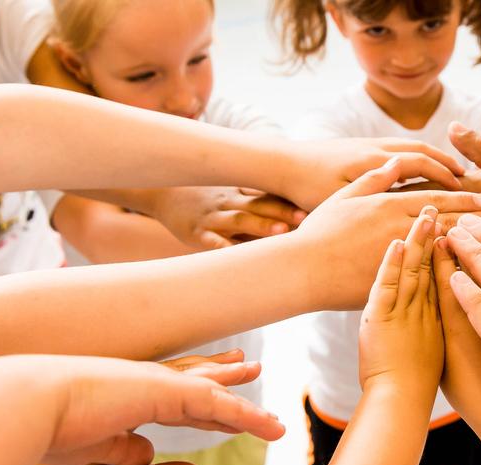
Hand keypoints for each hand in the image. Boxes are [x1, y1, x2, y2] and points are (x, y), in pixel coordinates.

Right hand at [35, 355, 283, 464]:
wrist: (28, 408)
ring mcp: (156, 384)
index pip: (168, 392)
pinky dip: (244, 414)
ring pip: (211, 391)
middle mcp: (144, 382)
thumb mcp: (95, 449)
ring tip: (270, 405)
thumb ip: (124, 450)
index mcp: (126, 395)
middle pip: (195, 379)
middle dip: (224, 377)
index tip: (212, 386)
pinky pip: (216, 404)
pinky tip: (265, 424)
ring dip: (242, 399)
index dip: (192, 392)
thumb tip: (146, 452)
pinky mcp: (165, 392)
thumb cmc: (47, 429)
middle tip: (249, 365)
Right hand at [151, 187, 305, 248]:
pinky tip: (234, 255)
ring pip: (240, 220)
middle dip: (284, 212)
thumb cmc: (205, 198)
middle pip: (261, 205)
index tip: (318, 203)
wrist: (162, 193)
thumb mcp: (231, 194)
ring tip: (282, 233)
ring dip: (261, 225)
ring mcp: (213, 217)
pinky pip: (210, 240)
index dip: (292, 200)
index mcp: (242, 195)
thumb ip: (258, 200)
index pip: (271, 196)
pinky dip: (222, 246)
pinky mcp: (195, 232)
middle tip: (307, 218)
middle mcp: (230, 203)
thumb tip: (295, 209)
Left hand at [282, 137, 467, 210]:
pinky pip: (397, 149)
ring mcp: (367, 146)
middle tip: (467, 178)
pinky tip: (419, 171)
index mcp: (372, 162)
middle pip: (420, 151)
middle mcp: (374, 149)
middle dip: (446, 163)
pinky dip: (415, 157)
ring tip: (450, 172)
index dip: (443, 176)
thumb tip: (400, 196)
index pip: (419, 164)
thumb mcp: (337, 197)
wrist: (282, 163)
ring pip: (410, 147)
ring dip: (433, 157)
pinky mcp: (359, 148)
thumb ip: (370, 194)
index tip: (462, 191)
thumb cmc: (306, 187)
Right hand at [292, 157, 480, 309]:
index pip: (435, 199)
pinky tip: (468, 274)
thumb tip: (398, 160)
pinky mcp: (394, 283)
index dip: (461, 197)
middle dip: (474, 220)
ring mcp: (399, 259)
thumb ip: (375, 178)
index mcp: (388, 206)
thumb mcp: (346, 196)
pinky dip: (450, 273)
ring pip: (443, 250)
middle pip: (446, 223)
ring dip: (468, 246)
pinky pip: (428, 279)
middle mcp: (398, 230)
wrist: (302, 270)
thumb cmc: (319, 232)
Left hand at [358, 206, 443, 395]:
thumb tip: (444, 327)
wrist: (402, 402)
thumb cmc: (419, 388)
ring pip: (414, 269)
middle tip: (445, 210)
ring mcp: (405, 312)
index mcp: (441, 318)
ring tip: (426, 213)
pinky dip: (391, 263)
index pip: (449, 277)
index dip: (452, 252)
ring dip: (418, 239)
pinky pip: (387, 285)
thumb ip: (442, 335)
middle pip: (436, 267)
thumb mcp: (440, 357)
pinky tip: (396, 242)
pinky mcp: (381, 317)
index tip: (457, 229)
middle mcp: (427, 310)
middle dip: (441, 236)